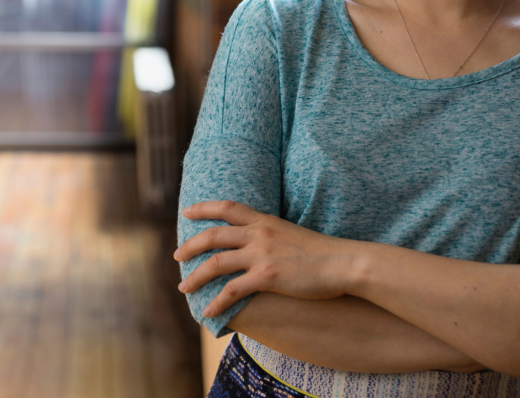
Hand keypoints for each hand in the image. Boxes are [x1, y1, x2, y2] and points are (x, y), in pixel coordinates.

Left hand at [175, 201, 354, 316]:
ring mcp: (262, 254)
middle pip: (214, 234)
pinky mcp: (267, 277)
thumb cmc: (322, 251)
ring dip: (195, 276)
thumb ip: (271, 235)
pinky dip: (216, 302)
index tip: (188, 211)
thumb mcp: (292, 233)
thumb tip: (257, 245)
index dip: (204, 207)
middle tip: (177, 254)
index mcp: (266, 220)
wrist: (342, 262)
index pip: (228, 207)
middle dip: (190, 245)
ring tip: (183, 287)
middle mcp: (260, 233)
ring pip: (217, 262)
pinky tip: (208, 312)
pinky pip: (233, 290)